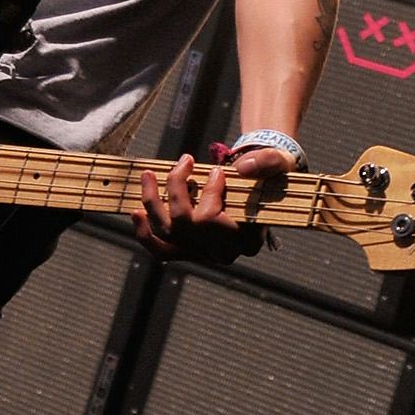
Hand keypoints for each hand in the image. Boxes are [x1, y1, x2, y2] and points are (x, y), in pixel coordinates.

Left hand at [132, 147, 289, 261]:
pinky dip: (145, 233)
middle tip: (183, 161)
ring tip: (148, 175)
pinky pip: (160, 250)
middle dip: (177, 189)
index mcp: (250, 239)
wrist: (261, 188)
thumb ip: (266, 163)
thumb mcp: (278, 163)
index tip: (216, 171)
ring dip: (153, 202)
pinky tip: (136, 211)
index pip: (222, 220)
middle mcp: (224, 253)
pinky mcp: (186, 251)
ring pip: (168, 233)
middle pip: (188, 225)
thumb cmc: (269, 176)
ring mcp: (202, 254)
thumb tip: (243, 167)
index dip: (213, 193)